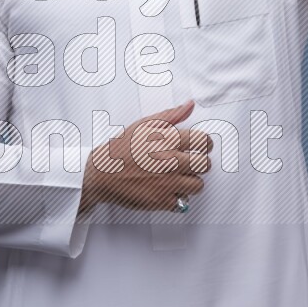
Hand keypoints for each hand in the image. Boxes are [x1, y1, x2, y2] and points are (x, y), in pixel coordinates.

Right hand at [78, 99, 213, 213]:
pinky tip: (167, 189)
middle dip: (200, 163)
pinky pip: (184, 201)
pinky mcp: (162, 201)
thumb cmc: (121, 148)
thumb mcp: (143, 125)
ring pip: (198, 185)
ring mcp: (167, 183)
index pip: (204, 141)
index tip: (201, 147)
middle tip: (189, 163)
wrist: (102, 173)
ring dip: (190, 181)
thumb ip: (171, 115)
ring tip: (177, 177)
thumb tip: (190, 105)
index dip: (206, 144)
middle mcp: (171, 161)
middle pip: (205, 164)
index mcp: (168, 140)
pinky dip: (178, 197)